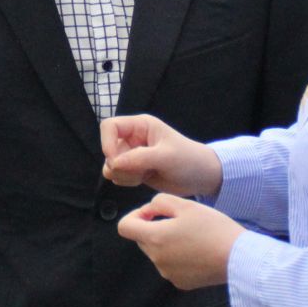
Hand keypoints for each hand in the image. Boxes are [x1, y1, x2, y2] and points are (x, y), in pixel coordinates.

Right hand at [101, 114, 220, 196]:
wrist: (201, 177)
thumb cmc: (188, 160)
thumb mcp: (166, 157)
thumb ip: (139, 158)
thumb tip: (114, 163)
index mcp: (140, 125)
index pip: (110, 126)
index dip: (106, 142)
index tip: (114, 160)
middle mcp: (133, 137)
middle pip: (108, 149)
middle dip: (119, 164)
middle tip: (140, 172)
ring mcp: (132, 154)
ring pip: (111, 165)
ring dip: (124, 174)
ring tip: (145, 175)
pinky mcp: (133, 169)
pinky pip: (117, 175)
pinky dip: (127, 180)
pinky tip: (144, 179)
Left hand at [116, 193, 245, 289]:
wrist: (239, 258)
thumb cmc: (214, 228)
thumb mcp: (186, 205)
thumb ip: (159, 202)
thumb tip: (149, 211)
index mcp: (155, 238)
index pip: (124, 227)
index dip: (135, 216)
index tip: (152, 213)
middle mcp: (156, 259)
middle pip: (142, 239)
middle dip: (153, 227)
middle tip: (179, 220)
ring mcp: (167, 273)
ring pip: (156, 252)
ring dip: (166, 242)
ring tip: (191, 236)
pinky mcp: (180, 283)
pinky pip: (170, 266)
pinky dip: (177, 257)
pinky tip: (197, 251)